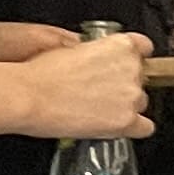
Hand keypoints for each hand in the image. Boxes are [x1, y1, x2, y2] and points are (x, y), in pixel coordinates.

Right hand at [4, 30, 151, 139]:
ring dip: (124, 106)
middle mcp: (132, 68)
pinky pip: (145, 128)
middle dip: (123, 85)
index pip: (144, 48)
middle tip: (98, 92)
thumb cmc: (42, 73)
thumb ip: (98, 52)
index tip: (124, 66)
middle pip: (140, 78)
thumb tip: (100, 62)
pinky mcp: (126, 121)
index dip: (133, 58)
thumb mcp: (73, 48)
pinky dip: (133, 129)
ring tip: (96, 110)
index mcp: (121, 45)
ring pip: (140, 103)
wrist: (29, 95)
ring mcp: (132, 96)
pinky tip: (114, 126)